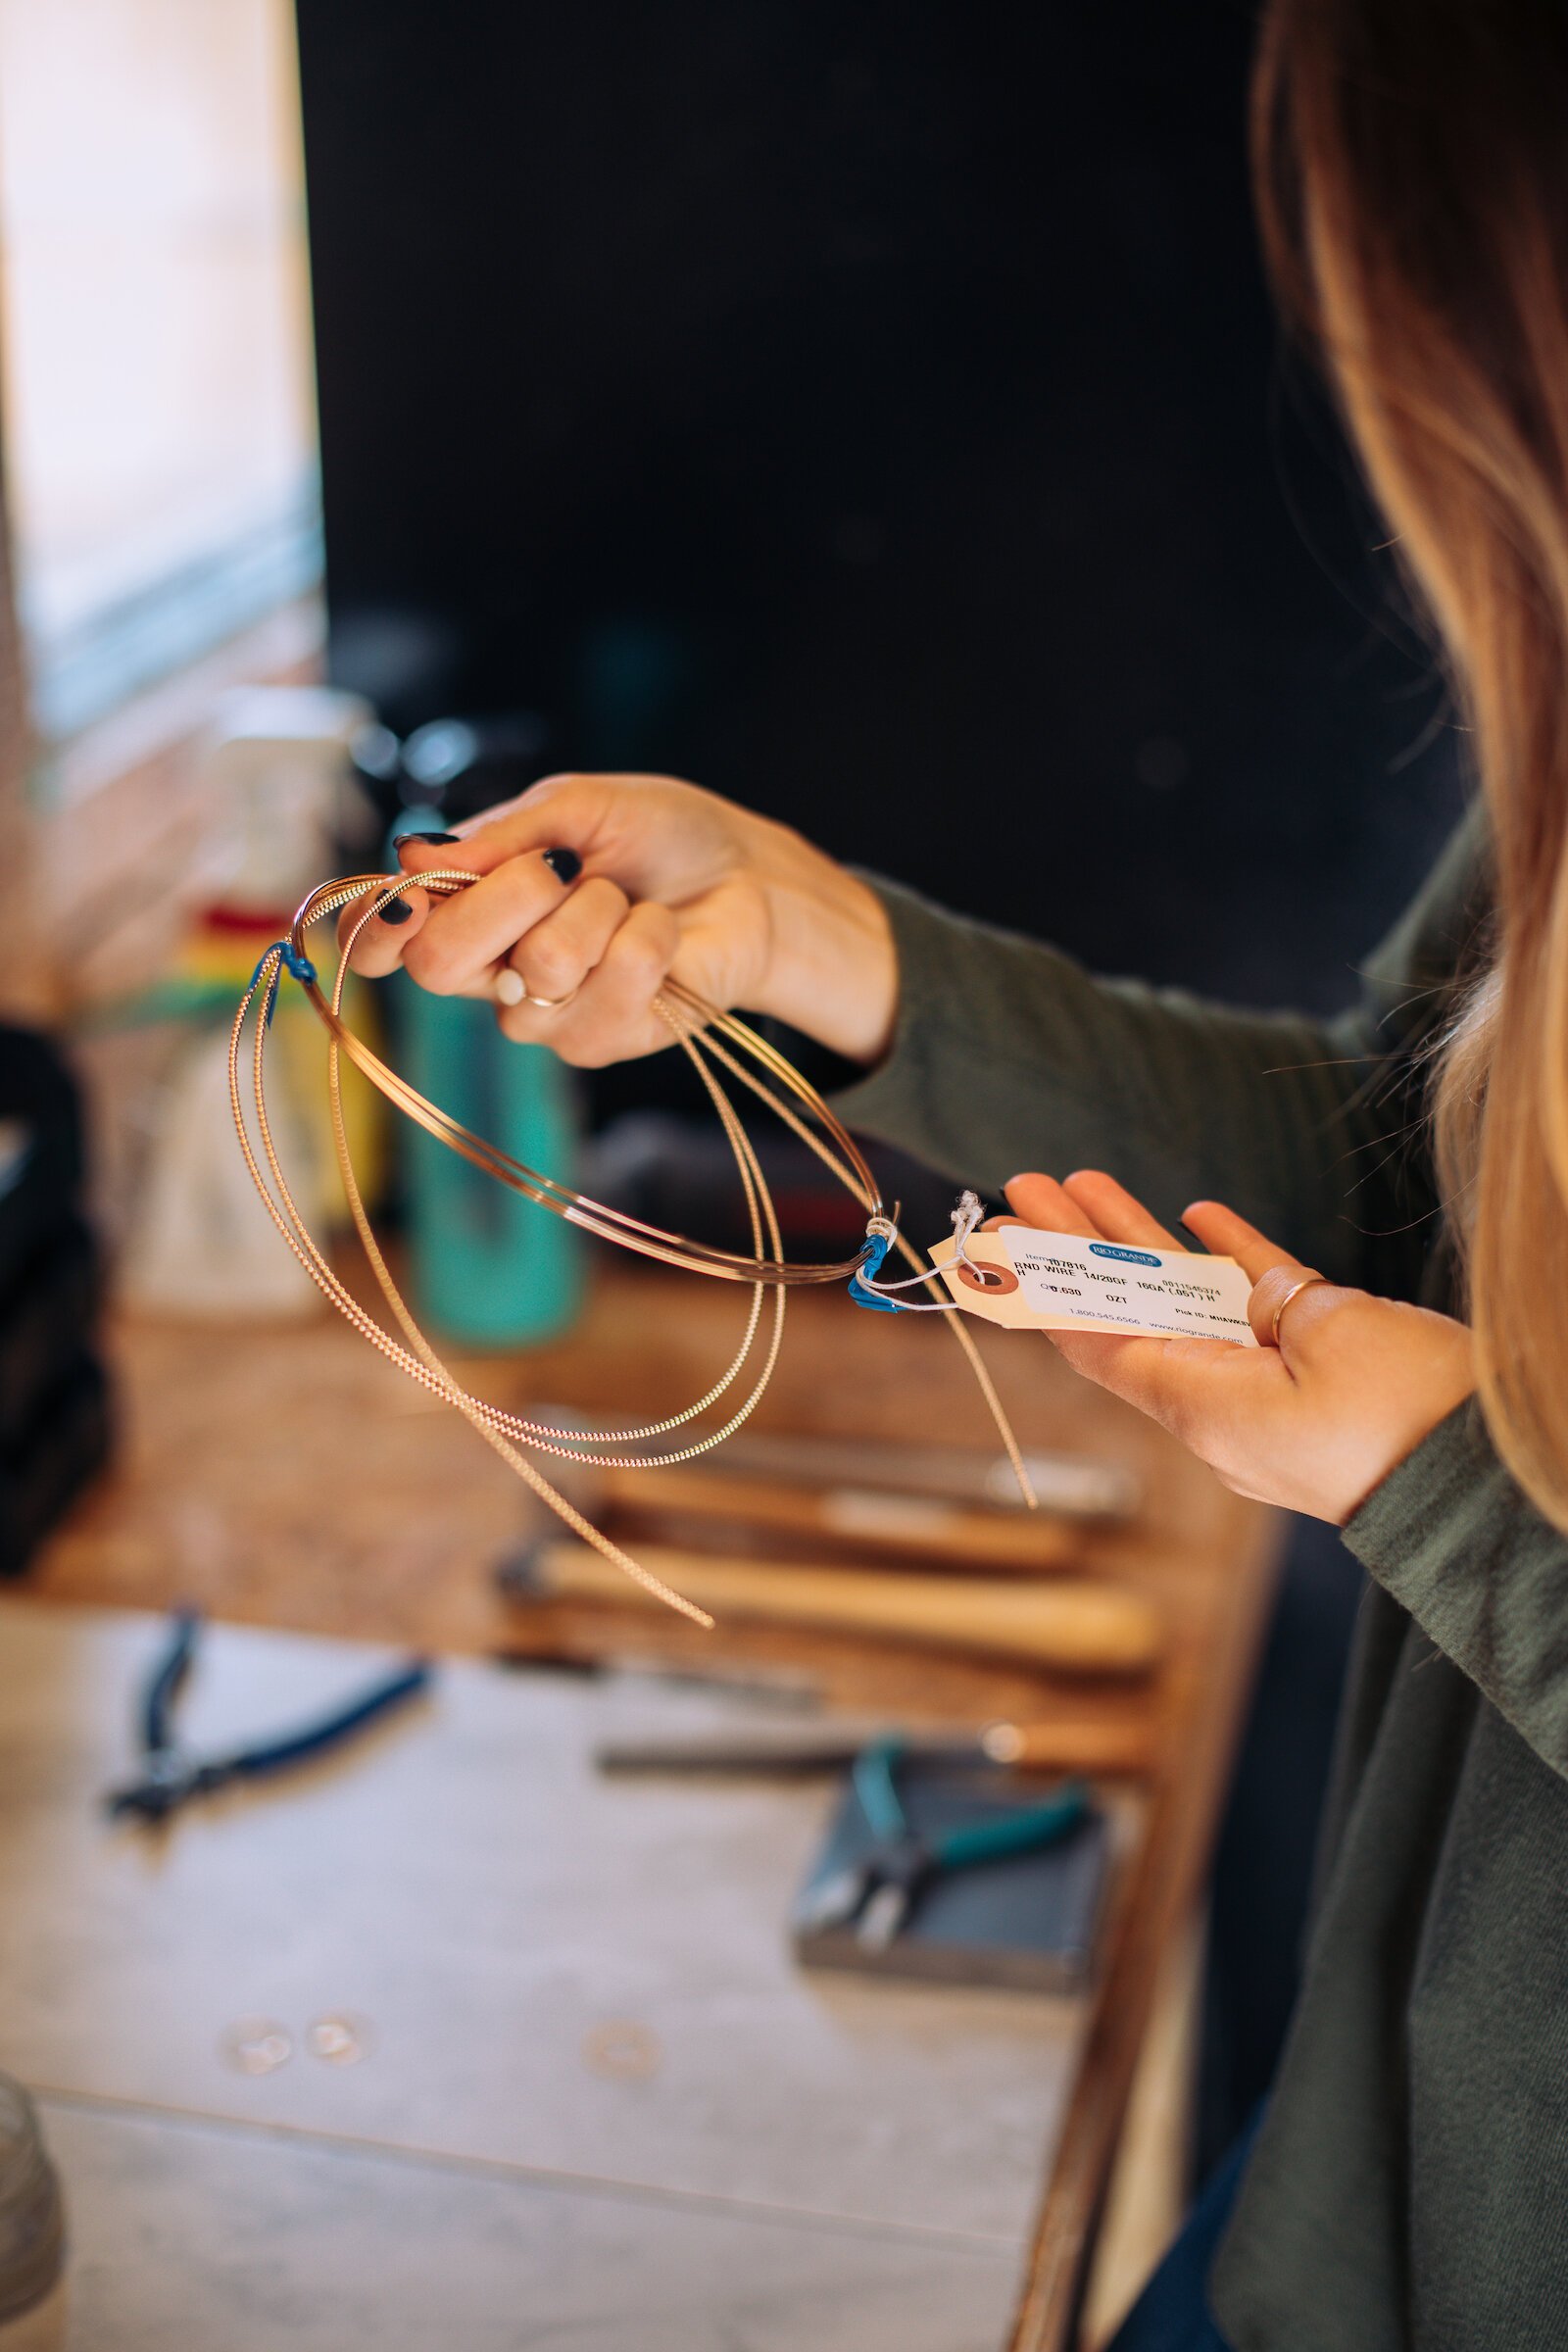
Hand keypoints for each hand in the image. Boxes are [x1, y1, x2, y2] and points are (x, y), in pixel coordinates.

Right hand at [340, 772, 896, 1067]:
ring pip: (536, 969)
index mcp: (466, 907)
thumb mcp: (576, 806)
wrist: (745, 874)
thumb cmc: (657, 835)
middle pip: (439, 963)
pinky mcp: (601, 1040)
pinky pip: (606, 993)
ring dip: (596, 911)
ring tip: (626, 898)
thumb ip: (501, 834)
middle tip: (560, 868)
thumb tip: (413, 854)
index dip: (374, 929)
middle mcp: (490, 969)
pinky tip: (657, 931)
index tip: (402, 899)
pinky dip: (644, 942)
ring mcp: (542, 1013)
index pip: (386, 939)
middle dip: (502, 899)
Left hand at [996, 1170, 1475, 1523]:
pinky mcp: (1325, 1366)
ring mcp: (1273, 1384)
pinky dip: (1226, 1257)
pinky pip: (1259, 1303)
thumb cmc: (1408, 1419)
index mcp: (1206, 1407)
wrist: (1487, 1479)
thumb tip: (1241, 1289)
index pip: (1096, 1342)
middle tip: (1020, 1189)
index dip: (1042, 1290)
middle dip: (1072, 1246)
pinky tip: (1198, 1214)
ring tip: (1083, 1182)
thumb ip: (1267, 1307)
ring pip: (1184, 1299)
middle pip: (1127, 1312)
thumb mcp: (1326, 1346)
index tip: (998, 1244)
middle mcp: (1224, 1399)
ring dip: (1134, 1240)